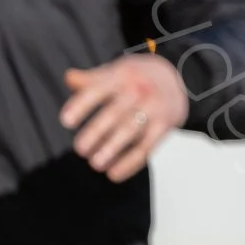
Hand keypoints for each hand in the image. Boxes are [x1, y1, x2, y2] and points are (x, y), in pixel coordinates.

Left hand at [60, 54, 189, 182]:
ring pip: (131, 131)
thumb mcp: (118, 71)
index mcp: (123, 75)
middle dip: (96, 132)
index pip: (98, 89)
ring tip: (95, 164)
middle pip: (115, 113)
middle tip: (80, 149)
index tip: (66, 121)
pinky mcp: (165, 125)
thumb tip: (69, 78)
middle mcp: (140, 90)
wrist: (178, 78)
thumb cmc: (139, 77)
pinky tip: (114, 174)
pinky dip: (130, 163)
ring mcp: (154, 107)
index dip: (81, 105)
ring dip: (112, 149)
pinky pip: (147, 147)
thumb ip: (92, 79)